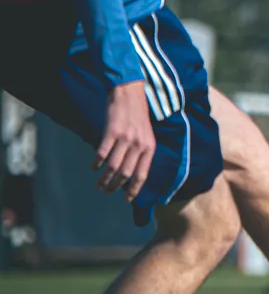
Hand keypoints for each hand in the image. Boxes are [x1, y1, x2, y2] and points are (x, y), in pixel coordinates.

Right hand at [97, 80, 154, 198]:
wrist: (129, 93)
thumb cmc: (137, 116)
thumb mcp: (146, 134)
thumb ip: (140, 152)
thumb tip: (131, 172)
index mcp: (150, 147)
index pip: (143, 174)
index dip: (134, 189)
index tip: (127, 199)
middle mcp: (139, 144)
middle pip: (126, 174)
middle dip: (115, 186)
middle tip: (106, 192)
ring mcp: (126, 138)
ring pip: (113, 166)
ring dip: (104, 178)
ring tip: (98, 185)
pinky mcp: (112, 132)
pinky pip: (102, 152)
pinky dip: (97, 162)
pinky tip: (93, 167)